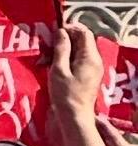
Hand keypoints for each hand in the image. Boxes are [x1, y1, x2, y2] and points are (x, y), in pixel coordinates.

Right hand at [50, 16, 115, 145]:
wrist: (75, 118)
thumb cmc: (65, 96)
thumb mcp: (58, 70)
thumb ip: (61, 49)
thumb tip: (61, 32)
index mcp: (90, 58)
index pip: (83, 32)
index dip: (69, 28)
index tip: (53, 33)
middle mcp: (95, 61)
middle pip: (83, 40)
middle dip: (66, 38)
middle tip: (49, 44)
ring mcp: (94, 69)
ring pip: (80, 50)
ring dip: (66, 49)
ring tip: (50, 56)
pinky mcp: (89, 76)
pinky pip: (80, 60)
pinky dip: (69, 58)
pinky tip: (56, 65)